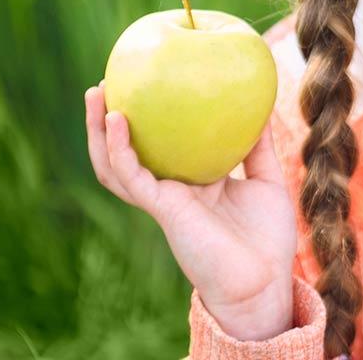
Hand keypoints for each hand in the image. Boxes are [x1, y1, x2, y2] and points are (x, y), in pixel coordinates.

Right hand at [84, 81, 296, 339]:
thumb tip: (263, 104)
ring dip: (98, 131)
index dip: (148, 121)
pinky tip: (117, 120)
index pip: (160, 147)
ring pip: (114, 165)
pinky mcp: (162, 208)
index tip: (145, 83)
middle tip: (106, 82)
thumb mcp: (267, 181)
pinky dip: (119, 148)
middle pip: (126, 153)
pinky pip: (131, 176)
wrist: (264, 281)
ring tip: (94, 93)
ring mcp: (162, 199)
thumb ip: (259, 147)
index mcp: (193, 182)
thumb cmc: (267, 238)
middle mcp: (171, 189)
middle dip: (107, 121)